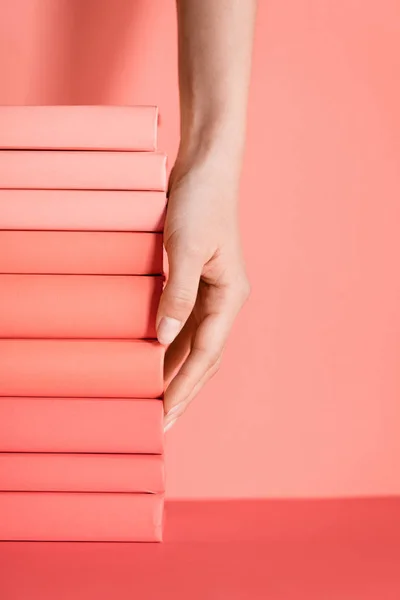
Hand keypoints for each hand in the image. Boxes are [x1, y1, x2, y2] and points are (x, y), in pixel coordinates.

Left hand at [156, 151, 249, 430]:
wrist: (206, 168)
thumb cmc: (202, 201)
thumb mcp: (187, 247)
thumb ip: (178, 295)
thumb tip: (163, 340)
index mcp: (230, 296)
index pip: (207, 353)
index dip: (185, 385)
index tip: (165, 412)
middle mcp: (224, 300)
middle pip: (205, 357)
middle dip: (184, 388)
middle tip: (161, 420)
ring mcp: (212, 292)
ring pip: (195, 344)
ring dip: (177, 371)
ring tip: (156, 399)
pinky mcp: (196, 282)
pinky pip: (185, 324)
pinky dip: (171, 347)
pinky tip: (156, 359)